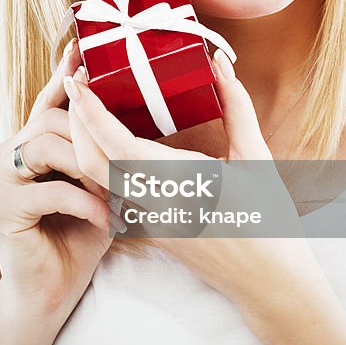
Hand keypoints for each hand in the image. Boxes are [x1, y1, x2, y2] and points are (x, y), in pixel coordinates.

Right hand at [0, 41, 121, 326]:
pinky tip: (106, 221)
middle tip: (126, 159)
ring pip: (50, 148)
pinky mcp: (3, 209)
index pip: (49, 101)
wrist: (48, 293)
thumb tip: (143, 125)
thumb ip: (106, 155)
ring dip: (90, 170)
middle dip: (92, 135)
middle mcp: (6, 154)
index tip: (85, 50)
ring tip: (117, 195)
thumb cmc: (78, 237)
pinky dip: (87, 205)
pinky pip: (53, 191)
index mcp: (28, 145)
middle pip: (53, 119)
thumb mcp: (99, 187)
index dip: (66, 76)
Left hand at [64, 51, 326, 318]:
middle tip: (80, 85)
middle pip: (91, 163)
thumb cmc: (269, 218)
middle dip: (76, 123)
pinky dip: (101, 165)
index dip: (89, 112)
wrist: (269, 282)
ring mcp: (147, 222)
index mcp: (177, 184)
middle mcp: (153, 205)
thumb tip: (220, 62)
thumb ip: (236, 105)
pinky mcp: (149, 231)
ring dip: (84, 143)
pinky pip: (113, 193)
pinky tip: (110, 142)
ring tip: (89, 107)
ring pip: (97, 180)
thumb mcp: (256, 157)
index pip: (115, 145)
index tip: (76, 80)